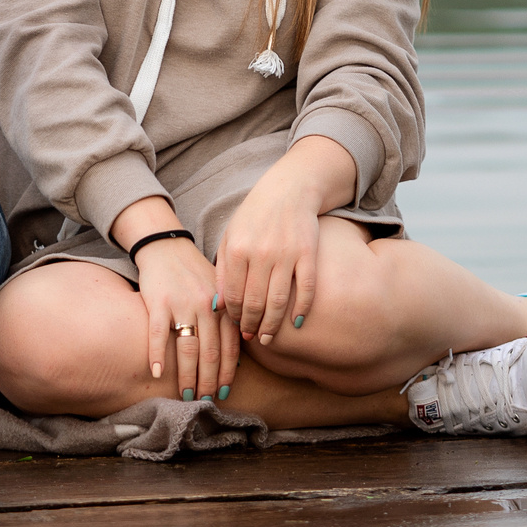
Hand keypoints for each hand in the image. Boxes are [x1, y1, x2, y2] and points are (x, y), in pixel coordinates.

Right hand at [133, 235, 233, 403]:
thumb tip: (236, 361)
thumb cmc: (194, 275)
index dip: (227, 372)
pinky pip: (157, 333)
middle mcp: (206, 306)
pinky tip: (157, 372)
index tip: (224, 392)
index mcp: (223, 305)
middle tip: (205, 401)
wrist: (166, 247)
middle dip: (209, 380)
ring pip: (187, 348)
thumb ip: (228, 322)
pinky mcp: (158, 301)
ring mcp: (182, 304)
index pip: (230, 346)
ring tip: (187, 394)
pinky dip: (157, 354)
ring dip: (187, 375)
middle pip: (210, 352)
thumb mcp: (219, 293)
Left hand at [217, 139, 348, 345]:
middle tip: (251, 336)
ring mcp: (286, 254)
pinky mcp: (308, 253)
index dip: (234, 315)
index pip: (233, 295)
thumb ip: (222, 271)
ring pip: (278, 300)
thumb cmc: (254, 216)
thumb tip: (218, 307)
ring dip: (272, 324)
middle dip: (251, 325)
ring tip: (268, 337)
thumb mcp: (230, 237)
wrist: (288, 190)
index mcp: (237, 250)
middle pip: (255, 302)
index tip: (237, 325)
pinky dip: (301, 309)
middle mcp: (260, 253)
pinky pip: (306, 288)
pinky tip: (296, 323)